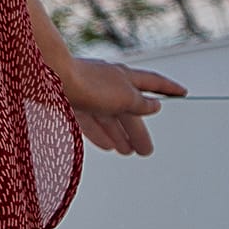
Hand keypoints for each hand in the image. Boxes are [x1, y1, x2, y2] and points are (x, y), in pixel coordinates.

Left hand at [60, 58, 184, 156]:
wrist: (46, 76)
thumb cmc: (88, 84)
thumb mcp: (124, 97)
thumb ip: (141, 103)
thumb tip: (154, 104)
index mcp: (124, 76)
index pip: (152, 82)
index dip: (168, 88)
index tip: (182, 93)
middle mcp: (107, 81)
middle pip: (128, 109)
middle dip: (137, 130)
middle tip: (146, 150)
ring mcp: (87, 91)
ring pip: (108, 116)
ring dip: (119, 134)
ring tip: (128, 152)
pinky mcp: (69, 100)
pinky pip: (89, 119)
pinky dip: (100, 132)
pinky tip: (106, 146)